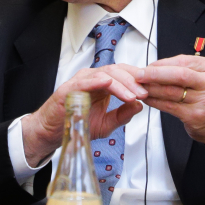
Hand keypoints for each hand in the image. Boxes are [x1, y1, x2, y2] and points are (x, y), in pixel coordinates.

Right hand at [21, 64, 147, 166]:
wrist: (53, 133)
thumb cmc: (76, 124)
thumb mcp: (106, 123)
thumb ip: (123, 115)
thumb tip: (139, 106)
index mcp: (103, 84)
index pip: (124, 74)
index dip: (138, 80)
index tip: (152, 90)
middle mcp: (93, 79)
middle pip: (118, 71)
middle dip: (134, 81)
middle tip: (145, 92)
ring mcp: (81, 81)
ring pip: (105, 73)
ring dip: (121, 83)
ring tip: (132, 95)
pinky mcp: (69, 88)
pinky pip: (85, 81)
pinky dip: (97, 81)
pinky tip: (108, 83)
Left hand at [136, 55, 204, 146]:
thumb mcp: (201, 77)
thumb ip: (181, 69)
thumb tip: (153, 67)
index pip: (182, 62)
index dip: (161, 64)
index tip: (147, 66)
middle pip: (178, 75)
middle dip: (154, 74)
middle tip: (139, 75)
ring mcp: (203, 100)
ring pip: (171, 91)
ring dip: (151, 89)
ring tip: (140, 87)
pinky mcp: (194, 115)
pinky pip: (169, 106)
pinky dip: (155, 102)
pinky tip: (147, 99)